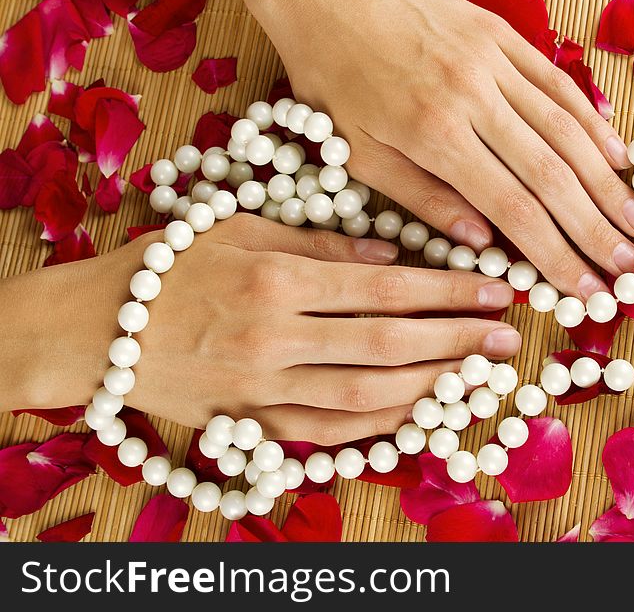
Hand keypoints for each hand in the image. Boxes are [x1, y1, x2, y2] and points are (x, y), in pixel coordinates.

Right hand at [0, 215, 519, 442]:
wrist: (98, 328)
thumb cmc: (170, 265)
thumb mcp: (243, 230)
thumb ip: (321, 244)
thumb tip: (390, 256)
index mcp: (278, 277)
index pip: (386, 287)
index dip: (448, 290)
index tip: (495, 290)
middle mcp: (277, 336)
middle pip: (388, 343)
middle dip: (456, 341)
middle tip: (504, 338)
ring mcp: (264, 387)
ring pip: (366, 395)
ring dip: (430, 387)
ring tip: (475, 376)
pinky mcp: (251, 422)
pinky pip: (327, 433)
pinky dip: (377, 427)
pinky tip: (416, 413)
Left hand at [219, 0, 633, 298]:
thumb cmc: (332, 77)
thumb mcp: (360, 152)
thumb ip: (424, 199)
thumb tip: (482, 244)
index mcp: (432, 134)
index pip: (512, 207)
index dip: (556, 254)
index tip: (587, 288)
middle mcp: (473, 96)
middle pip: (552, 173)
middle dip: (596, 226)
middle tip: (629, 264)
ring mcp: (493, 60)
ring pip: (567, 128)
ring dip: (608, 181)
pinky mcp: (502, 35)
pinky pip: (558, 83)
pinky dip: (593, 121)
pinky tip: (617, 154)